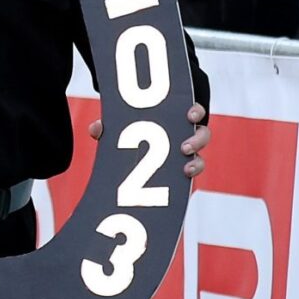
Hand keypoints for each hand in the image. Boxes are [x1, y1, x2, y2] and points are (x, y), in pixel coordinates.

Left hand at [88, 103, 207, 177]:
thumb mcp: (122, 132)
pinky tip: (179, 185)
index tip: (189, 115)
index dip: (195, 112)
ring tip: (185, 169)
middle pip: (202, 136)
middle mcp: (186, 140)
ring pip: (200, 160)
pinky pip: (189, 182)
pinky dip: (186, 183)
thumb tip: (96, 128)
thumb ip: (110, 129)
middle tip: (184, 147)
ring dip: (196, 164)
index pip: (193, 113)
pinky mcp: (181, 180)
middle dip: (197, 140)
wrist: (133, 169)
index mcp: (175, 122)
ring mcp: (186, 161)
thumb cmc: (132, 140)